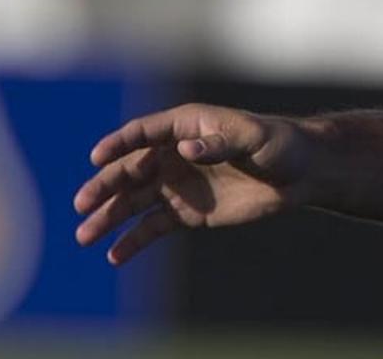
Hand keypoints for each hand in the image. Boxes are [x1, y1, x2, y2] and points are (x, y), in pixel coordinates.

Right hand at [74, 103, 314, 263]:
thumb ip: (220, 142)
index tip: (97, 157)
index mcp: (187, 125)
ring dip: (108, 217)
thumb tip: (186, 149)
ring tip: (84, 236)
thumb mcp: (254, 137)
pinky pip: (153, 227)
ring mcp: (179, 184)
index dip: (119, 143)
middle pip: (130, 169)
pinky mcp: (188, 212)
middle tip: (81, 205)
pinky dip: (133, 241)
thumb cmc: (279, 143)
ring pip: (134, 201)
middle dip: (105, 186)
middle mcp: (175, 154)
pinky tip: (114, 256)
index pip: (144, 132)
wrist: (301, 173)